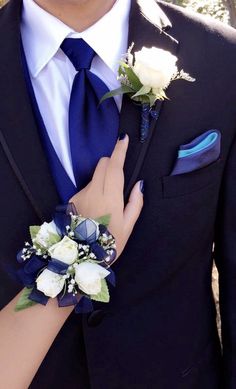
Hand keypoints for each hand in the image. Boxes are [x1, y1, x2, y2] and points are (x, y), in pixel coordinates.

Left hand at [70, 134, 143, 257]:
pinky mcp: (72, 199)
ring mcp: (81, 195)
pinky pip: (87, 187)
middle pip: (102, 165)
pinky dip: (94, 190)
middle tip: (119, 175)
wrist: (80, 256)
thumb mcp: (128, 226)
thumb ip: (135, 203)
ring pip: (95, 176)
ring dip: (103, 179)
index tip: (122, 139)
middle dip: (111, 162)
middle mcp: (93, 191)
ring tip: (107, 203)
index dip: (119, 151)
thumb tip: (140, 184)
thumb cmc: (109, 243)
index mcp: (110, 197)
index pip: (114, 167)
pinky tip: (96, 208)